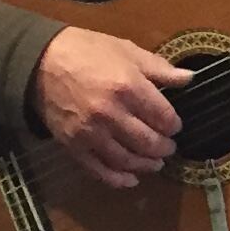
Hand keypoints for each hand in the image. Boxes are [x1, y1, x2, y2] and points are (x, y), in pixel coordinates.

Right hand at [34, 24, 189, 188]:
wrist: (40, 62)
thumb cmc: (86, 51)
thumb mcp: (126, 50)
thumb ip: (159, 68)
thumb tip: (189, 78)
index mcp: (127, 87)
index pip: (163, 117)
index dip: (174, 125)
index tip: (174, 125)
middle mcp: (111, 114)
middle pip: (148, 142)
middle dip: (164, 147)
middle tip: (168, 146)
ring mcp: (91, 133)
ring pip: (127, 160)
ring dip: (146, 165)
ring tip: (155, 162)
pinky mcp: (73, 146)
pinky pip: (99, 170)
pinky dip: (118, 180)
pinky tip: (131, 180)